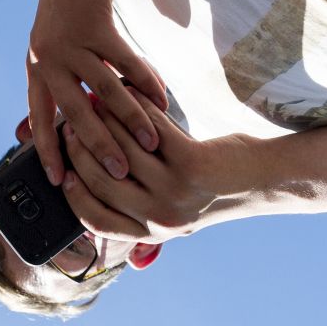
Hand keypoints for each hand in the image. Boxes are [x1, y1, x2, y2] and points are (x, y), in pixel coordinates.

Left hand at [26, 0, 166, 186]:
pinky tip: (163, 100)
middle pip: (73, 113)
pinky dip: (147, 83)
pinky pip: (127, 62)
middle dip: (96, 148)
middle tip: (117, 176)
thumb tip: (69, 120)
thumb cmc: (68, 4)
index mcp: (36, 67)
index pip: (39, 118)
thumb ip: (59, 79)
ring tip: (149, 144)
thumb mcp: (53, 43)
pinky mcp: (96, 25)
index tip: (58, 183)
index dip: (47, 151)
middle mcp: (47, 58)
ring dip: (129, 120)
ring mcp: (71, 41)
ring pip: (105, 91)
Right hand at [61, 90, 257, 243]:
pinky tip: (129, 94)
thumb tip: (86, 187)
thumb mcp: (174, 210)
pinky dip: (136, 110)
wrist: (265, 180)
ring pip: (122, 152)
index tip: (61, 170)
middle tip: (71, 124)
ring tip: (95, 101)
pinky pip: (149, 132)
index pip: (95, 220)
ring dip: (105, 122)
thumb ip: (137, 206)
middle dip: (80, 149)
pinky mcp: (190, 165)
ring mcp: (175, 193)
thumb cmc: (212, 187)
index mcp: (151, 231)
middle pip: (101, 181)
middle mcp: (160, 218)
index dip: (72, 194)